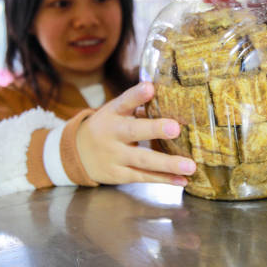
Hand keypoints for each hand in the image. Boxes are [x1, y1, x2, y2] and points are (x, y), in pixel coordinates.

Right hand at [77, 82, 196, 185]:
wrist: (77, 154)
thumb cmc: (106, 128)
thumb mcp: (114, 113)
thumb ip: (137, 106)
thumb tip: (169, 98)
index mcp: (111, 114)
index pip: (124, 102)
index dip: (137, 95)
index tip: (149, 87)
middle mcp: (111, 135)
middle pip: (132, 131)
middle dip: (154, 129)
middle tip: (175, 128)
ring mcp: (114, 157)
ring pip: (143, 160)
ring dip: (168, 164)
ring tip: (190, 165)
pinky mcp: (119, 175)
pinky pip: (144, 177)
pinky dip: (164, 179)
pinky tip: (182, 179)